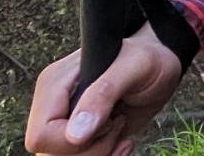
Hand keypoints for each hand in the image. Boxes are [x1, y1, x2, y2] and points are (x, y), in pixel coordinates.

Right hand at [25, 23, 183, 155]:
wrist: (161, 68)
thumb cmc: (149, 58)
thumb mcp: (135, 66)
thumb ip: (104, 93)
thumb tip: (75, 134)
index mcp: (54, 84)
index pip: (41, 135)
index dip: (72, 140)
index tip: (107, 120)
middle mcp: (53, 108)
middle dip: (91, 150)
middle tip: (118, 122)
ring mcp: (64, 126)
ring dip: (100, 155)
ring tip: (121, 130)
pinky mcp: (79, 140)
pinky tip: (124, 143)